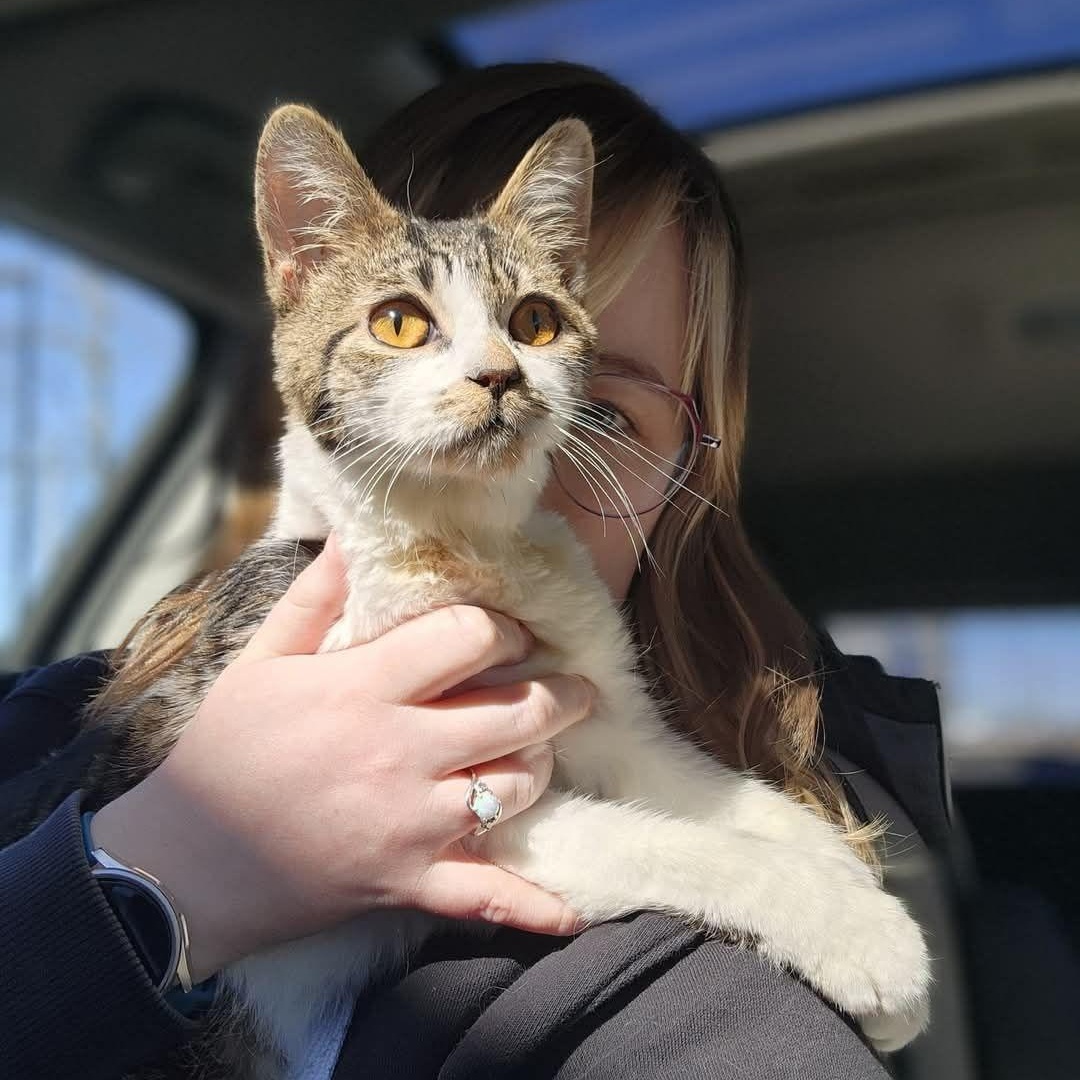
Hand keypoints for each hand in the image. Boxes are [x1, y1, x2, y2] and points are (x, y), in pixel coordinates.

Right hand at [91, 535, 592, 981]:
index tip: (509, 632)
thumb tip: (354, 535)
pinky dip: (534, 907)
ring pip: (517, 787)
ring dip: (540, 766)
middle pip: (517, 712)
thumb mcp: (260, 661)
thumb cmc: (222, 752)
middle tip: (576, 687)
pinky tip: (571, 911)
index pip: (469, 637)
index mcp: (364, 688)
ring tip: (541, 752)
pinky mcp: (410, 883)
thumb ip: (315, 597)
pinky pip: (488, 897)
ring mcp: (411, 823)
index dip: (504, 627)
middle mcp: (401, 752)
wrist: (181, 865)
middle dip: (561, 694)